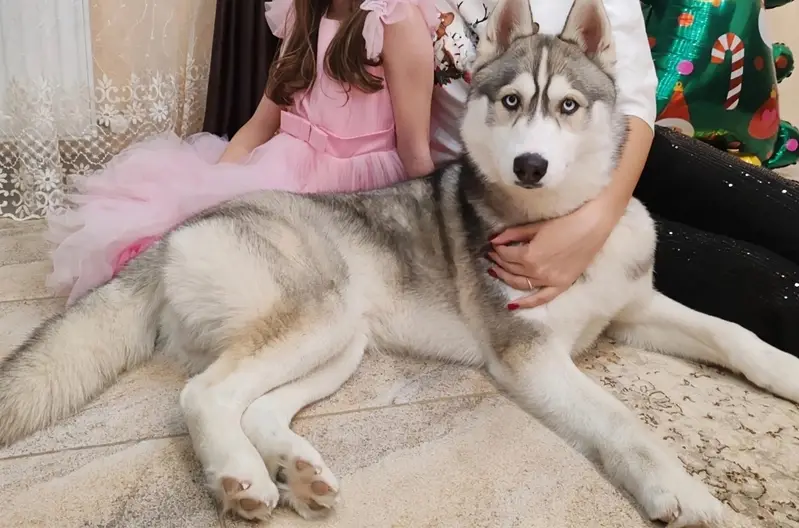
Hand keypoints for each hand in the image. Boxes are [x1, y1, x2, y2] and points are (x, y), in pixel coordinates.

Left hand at [488, 198, 618, 309]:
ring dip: (505, 277)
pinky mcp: (561, 285)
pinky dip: (527, 303)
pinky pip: (541, 298)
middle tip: (492, 256)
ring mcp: (549, 281)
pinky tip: (512, 305)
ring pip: (521, 283)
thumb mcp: (536, 227)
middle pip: (511, 269)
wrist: (592, 227)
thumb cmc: (565, 223)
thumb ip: (513, 234)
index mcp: (530, 256)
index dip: (498, 250)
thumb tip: (493, 240)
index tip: (494, 245)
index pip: (506, 255)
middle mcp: (537, 271)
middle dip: (499, 262)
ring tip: (496, 271)